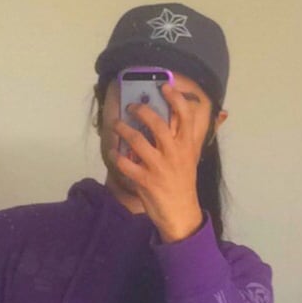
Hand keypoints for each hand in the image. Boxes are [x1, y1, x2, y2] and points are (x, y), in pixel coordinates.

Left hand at [114, 82, 206, 243]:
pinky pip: (126, 164)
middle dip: (141, 111)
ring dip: (123, 129)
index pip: (185, 116)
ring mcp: (159, 168)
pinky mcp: (146, 181)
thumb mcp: (189, 160)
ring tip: (116, 125)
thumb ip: (183, 139)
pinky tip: (112, 153)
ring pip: (137, 141)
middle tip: (132, 107)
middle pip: (156, 123)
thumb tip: (178, 117)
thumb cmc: (182, 185)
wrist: (181, 215)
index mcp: (186, 147)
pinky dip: (116, 157)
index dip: (175, 98)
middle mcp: (174, 154)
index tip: (165, 87)